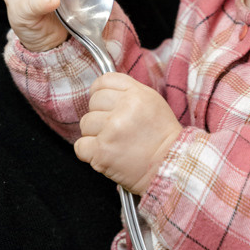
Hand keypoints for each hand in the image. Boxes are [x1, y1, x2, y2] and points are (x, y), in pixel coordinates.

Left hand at [75, 73, 181, 194]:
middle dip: (100, 116)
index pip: (104, 81)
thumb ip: (129, 93)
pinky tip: (104, 154)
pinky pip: (80, 146)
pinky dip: (88, 153)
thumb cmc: (163, 139)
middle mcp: (124, 109)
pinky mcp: (101, 151)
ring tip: (114, 144)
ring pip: (85, 124)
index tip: (104, 104)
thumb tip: (103, 90)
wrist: (170, 168)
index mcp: (137, 94)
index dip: (101, 93)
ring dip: (95, 135)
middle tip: (116, 130)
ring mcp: (111, 130)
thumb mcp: (153, 103)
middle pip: (93, 103)